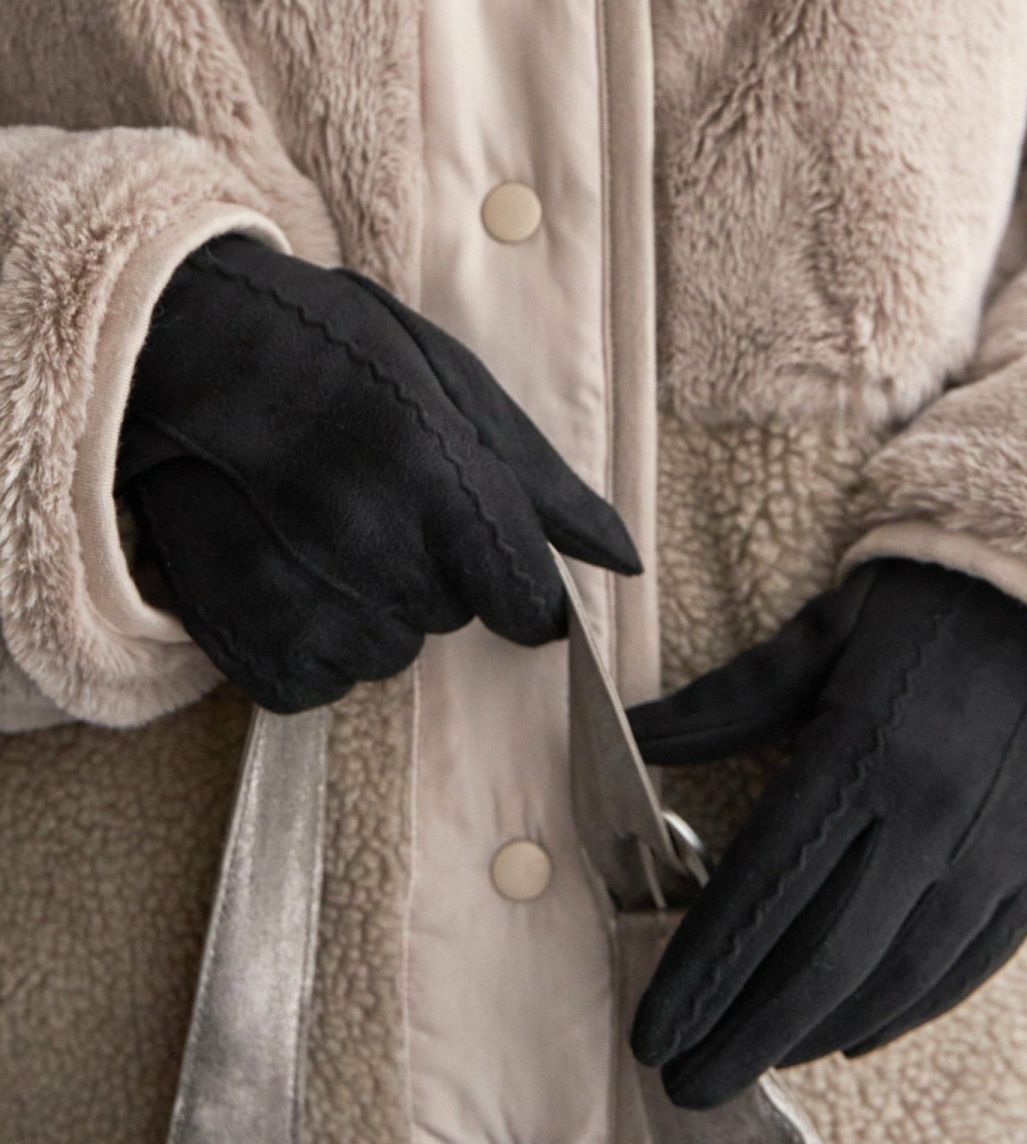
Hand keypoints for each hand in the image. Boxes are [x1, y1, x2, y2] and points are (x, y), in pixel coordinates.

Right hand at [116, 235, 638, 712]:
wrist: (177, 352)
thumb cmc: (330, 355)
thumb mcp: (450, 383)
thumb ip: (542, 484)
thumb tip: (622, 560)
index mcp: (437, 480)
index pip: (524, 597)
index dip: (518, 590)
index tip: (497, 571)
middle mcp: (375, 552)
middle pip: (450, 616)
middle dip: (426, 569)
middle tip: (370, 504)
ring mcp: (311, 606)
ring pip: (388, 653)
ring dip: (369, 609)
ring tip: (317, 536)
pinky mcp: (256, 646)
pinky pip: (321, 681)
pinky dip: (312, 641)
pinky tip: (285, 576)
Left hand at [628, 560, 1026, 1107]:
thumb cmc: (929, 616)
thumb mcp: (823, 633)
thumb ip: (724, 699)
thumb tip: (629, 733)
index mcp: (863, 752)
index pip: (764, 887)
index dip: (703, 970)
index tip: (652, 1032)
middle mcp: (928, 817)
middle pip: (823, 958)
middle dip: (746, 1034)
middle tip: (686, 1087)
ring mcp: (990, 856)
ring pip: (894, 980)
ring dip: (815, 1035)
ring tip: (752, 1065)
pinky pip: (963, 972)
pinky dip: (900, 1016)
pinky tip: (846, 1041)